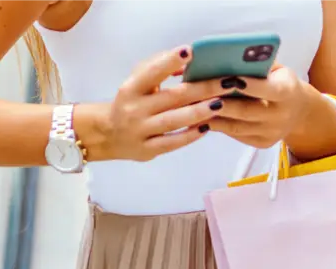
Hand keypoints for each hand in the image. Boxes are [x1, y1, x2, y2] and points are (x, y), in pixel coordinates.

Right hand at [89, 46, 235, 161]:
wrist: (108, 134)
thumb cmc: (131, 102)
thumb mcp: (136, 81)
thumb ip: (157, 67)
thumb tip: (185, 61)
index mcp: (131, 88)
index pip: (152, 72)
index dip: (169, 61)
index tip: (189, 52)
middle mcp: (135, 109)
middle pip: (172, 97)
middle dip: (202, 88)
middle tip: (227, 82)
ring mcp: (141, 130)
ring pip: (173, 120)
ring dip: (199, 112)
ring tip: (220, 104)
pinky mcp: (147, 149)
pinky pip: (171, 143)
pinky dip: (189, 135)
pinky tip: (207, 127)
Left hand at [207, 64, 314, 148]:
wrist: (298, 110)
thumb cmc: (279, 81)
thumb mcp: (276, 68)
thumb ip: (257, 63)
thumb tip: (227, 54)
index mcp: (288, 92)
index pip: (269, 90)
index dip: (250, 86)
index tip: (230, 79)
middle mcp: (281, 116)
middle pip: (247, 112)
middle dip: (222, 104)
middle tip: (198, 97)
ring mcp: (271, 133)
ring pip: (237, 127)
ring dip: (213, 117)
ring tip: (192, 108)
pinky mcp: (261, 143)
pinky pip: (236, 134)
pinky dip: (217, 126)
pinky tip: (200, 118)